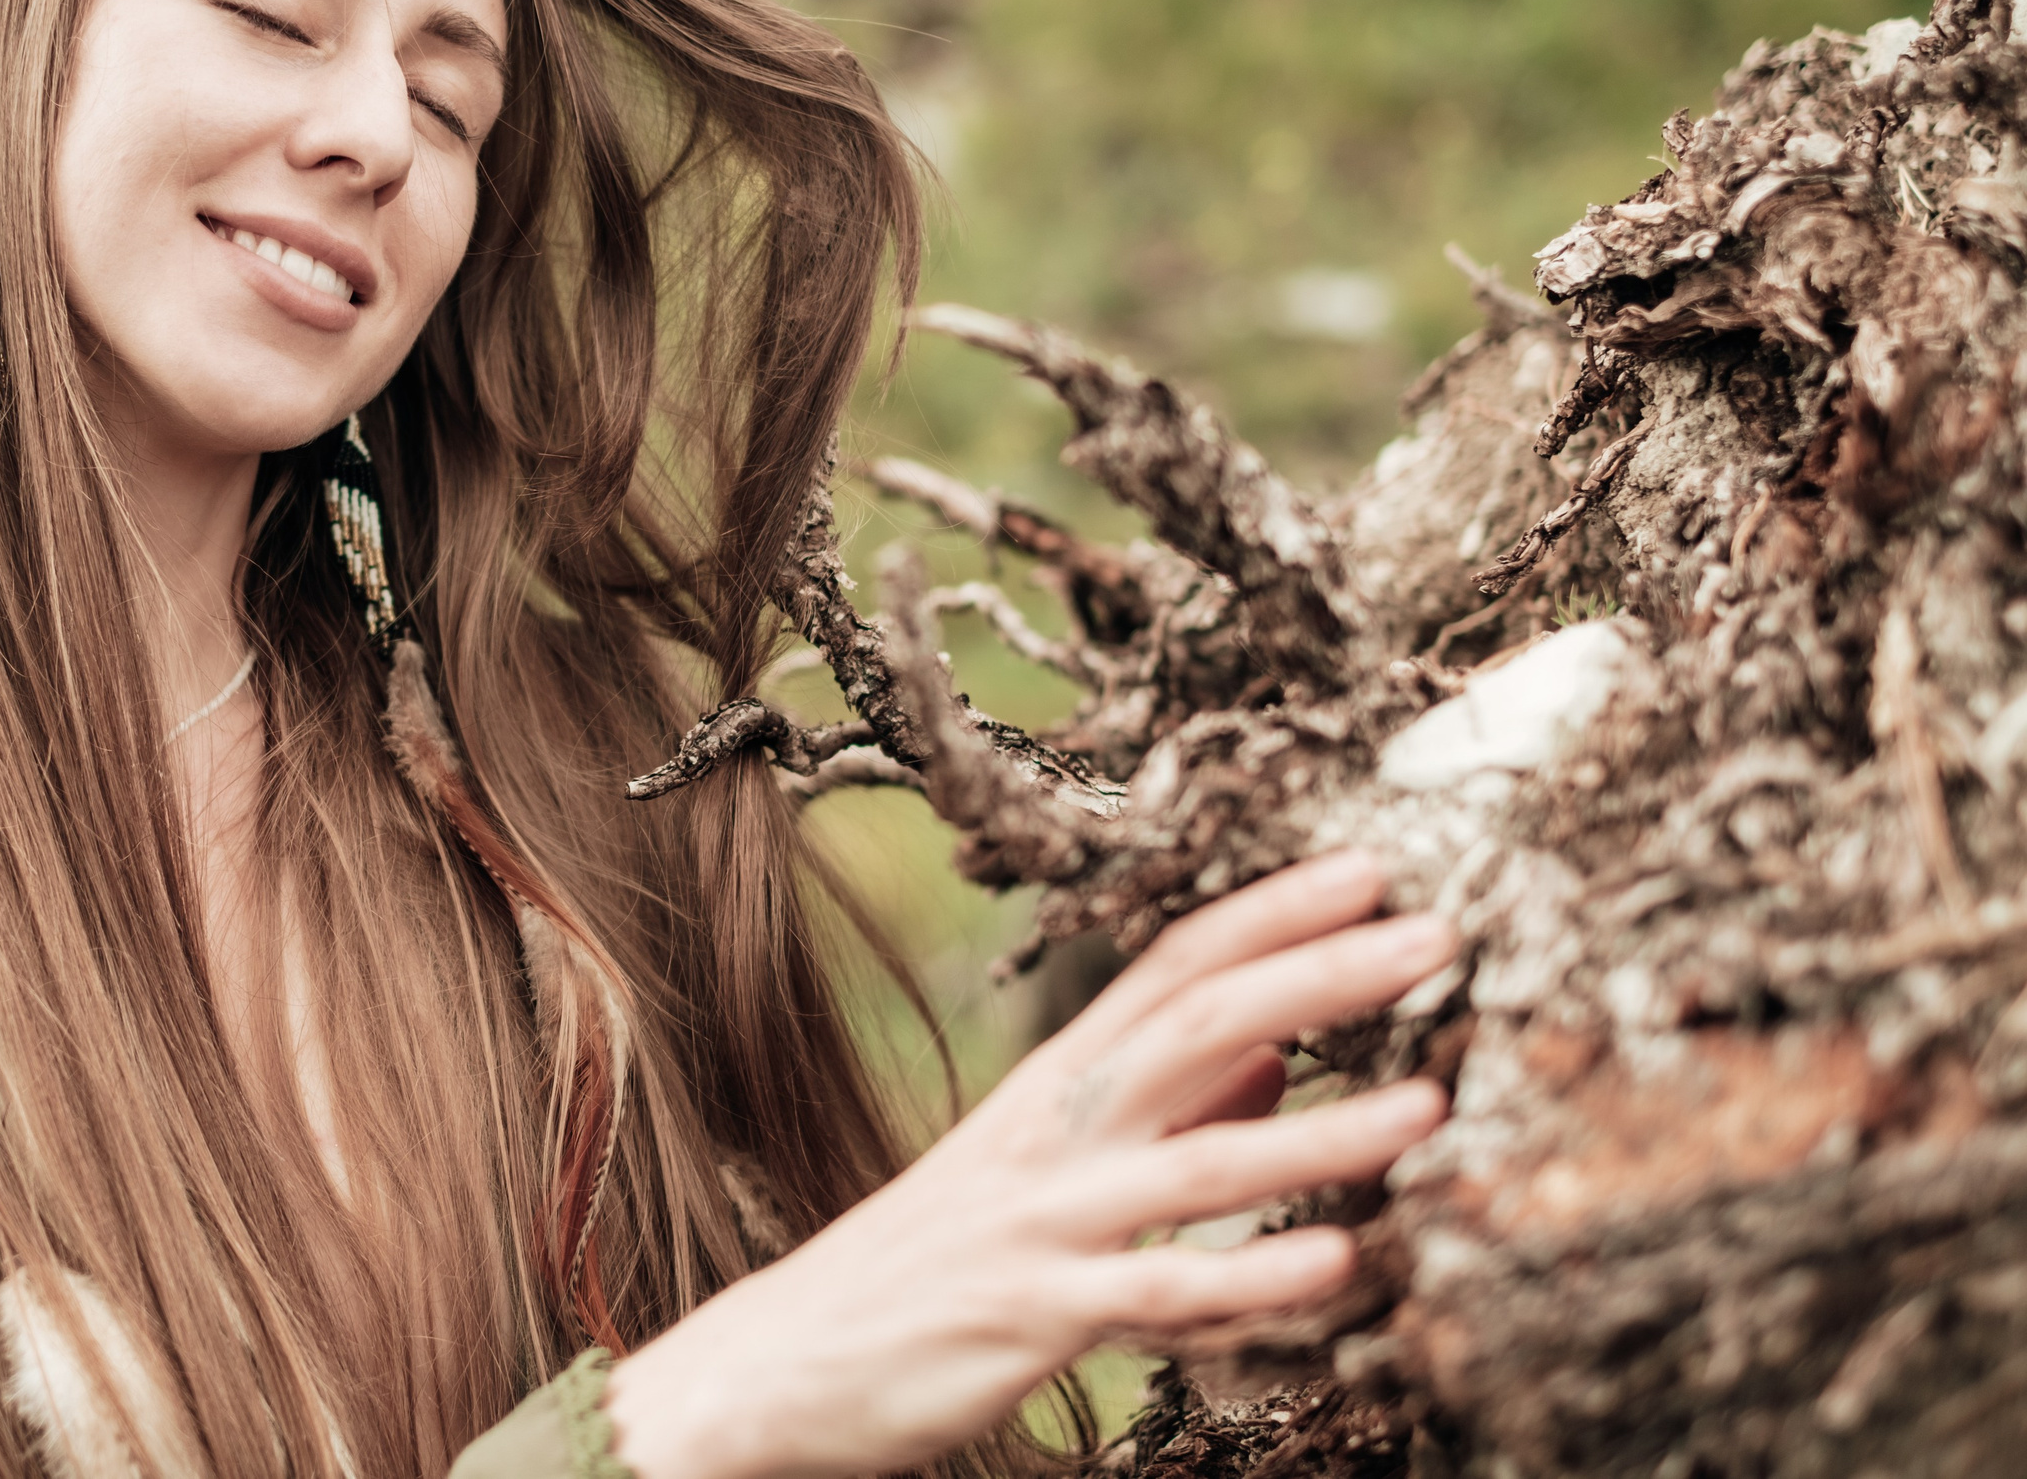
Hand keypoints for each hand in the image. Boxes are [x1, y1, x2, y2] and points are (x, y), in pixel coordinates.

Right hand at [605, 850, 1453, 1478]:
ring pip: (1196, 1161)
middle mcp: (1054, 1129)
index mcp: (1057, 1082)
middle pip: (1196, 1025)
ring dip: (1322, 1133)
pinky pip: (1158, 1293)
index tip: (1372, 867)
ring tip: (1431, 1107)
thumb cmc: (928, 1259)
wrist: (788, 1358)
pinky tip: (1337, 1265)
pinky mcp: (1034, 1312)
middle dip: (1319, 976)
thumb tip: (1277, 1062)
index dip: (1270, 912)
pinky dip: (1248, 1279)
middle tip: (1437, 934)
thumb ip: (1163, 1109)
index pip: (1172, 967)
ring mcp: (1045, 1218)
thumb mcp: (1039, 1165)